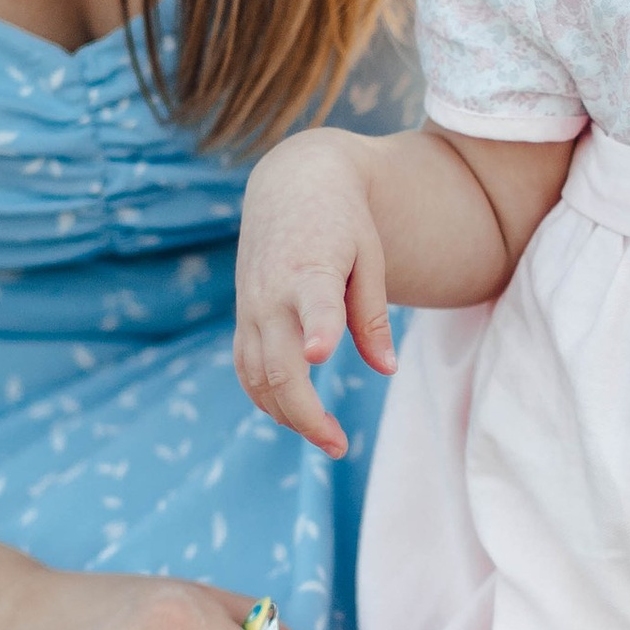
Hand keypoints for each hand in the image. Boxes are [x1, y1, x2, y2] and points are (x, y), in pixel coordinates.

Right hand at [235, 132, 396, 456]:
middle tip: (340, 445)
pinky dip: (266, 397)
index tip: (320, 354)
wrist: (292, 183)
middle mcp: (273, 293)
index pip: (314, 304)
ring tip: (327, 437)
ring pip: (257, 378)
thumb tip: (386, 370)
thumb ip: (372, 317)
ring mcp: (252, 307)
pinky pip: (247, 368)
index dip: (318, 329)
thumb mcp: (370, 258)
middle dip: (308, 415)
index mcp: (312, 270)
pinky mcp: (243, 315)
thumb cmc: (342, 221)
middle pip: (281, 367)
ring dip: (287, 415)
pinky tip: (293, 415)